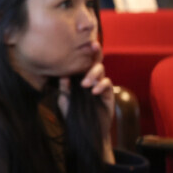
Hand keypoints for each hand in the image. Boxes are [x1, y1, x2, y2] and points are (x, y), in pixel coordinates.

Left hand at [58, 43, 115, 162]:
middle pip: (95, 60)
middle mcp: (91, 77)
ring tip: (85, 84)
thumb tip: (63, 74)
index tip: (80, 42)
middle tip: (92, 45)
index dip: (82, 51)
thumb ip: (64, 87)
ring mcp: (100, 84)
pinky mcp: (108, 94)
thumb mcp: (64, 100)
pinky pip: (107, 84)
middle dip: (95, 51)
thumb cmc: (73, 114)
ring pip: (101, 70)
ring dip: (93, 74)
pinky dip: (101, 85)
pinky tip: (94, 91)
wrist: (86, 131)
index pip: (81, 61)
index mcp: (79, 76)